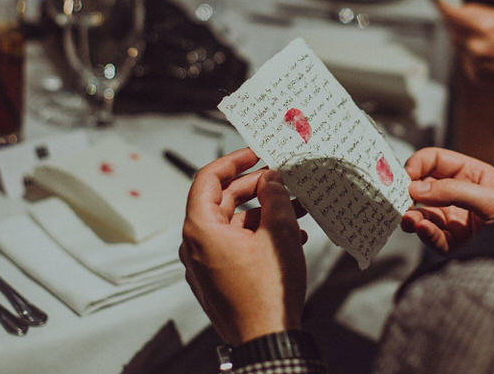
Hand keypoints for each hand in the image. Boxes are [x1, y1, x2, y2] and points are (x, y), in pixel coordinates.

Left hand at [180, 148, 306, 345]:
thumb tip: (271, 179)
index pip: (208, 178)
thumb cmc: (268, 291)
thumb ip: (274, 197)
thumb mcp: (279, 233)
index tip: (257, 152)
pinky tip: (291, 237)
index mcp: (200, 229)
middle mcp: (195, 245)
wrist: (266, 341)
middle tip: (284, 179)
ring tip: (298, 208)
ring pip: (233, 224)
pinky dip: (259, 235)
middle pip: (222, 201)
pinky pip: (235, 246)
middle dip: (257, 188)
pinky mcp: (218, 280)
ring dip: (264, 213)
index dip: (234, 160)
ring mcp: (205, 265)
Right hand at [401, 147, 493, 253]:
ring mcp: (456, 219)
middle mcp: (459, 195)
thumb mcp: (490, 198)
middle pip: (424, 188)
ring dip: (413, 216)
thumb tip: (417, 188)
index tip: (406, 176)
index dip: (418, 164)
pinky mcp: (455, 243)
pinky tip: (422, 229)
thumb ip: (452, 190)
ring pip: (424, 214)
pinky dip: (425, 234)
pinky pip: (433, 238)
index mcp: (470, 174)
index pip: (435, 161)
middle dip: (410, 193)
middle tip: (400, 199)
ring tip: (409, 218)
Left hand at [438, 1, 493, 101]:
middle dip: (460, 24)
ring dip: (467, 40)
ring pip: (458, 44)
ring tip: (490, 43)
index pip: (452, 14)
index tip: (439, 2)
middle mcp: (475, 46)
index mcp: (485, 27)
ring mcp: (473, 62)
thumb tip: (461, 8)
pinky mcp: (474, 75)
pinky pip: (465, 59)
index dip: (444, 7)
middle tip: (478, 26)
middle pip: (453, 29)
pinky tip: (491, 56)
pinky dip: (473, 55)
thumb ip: (481, 13)